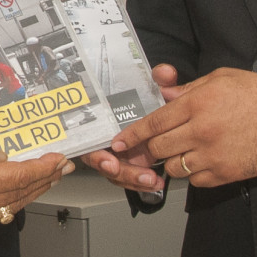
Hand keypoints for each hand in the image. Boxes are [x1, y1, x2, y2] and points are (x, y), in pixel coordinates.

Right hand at [0, 130, 69, 239]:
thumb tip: (0, 155)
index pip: (19, 175)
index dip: (42, 167)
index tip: (59, 158)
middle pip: (23, 192)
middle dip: (46, 177)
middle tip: (65, 166)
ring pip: (16, 205)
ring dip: (35, 190)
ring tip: (52, 177)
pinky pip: (2, 214)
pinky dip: (16, 200)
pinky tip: (23, 190)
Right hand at [83, 64, 174, 191]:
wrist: (159, 110)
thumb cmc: (148, 99)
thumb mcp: (156, 88)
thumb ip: (160, 80)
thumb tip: (164, 73)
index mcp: (105, 123)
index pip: (92, 143)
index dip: (99, 155)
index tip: (111, 159)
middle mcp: (107, 140)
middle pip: (104, 164)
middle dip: (120, 172)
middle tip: (135, 174)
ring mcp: (118, 155)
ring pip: (117, 175)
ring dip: (133, 180)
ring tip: (151, 180)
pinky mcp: (130, 165)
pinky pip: (129, 179)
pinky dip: (141, 182)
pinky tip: (156, 182)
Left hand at [105, 67, 256, 188]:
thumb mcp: (220, 79)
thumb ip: (188, 89)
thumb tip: (163, 95)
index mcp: (197, 104)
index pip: (154, 123)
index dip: (132, 135)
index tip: (118, 143)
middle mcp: (201, 131)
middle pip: (158, 148)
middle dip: (152, 148)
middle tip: (154, 146)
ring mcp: (213, 155)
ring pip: (173, 168)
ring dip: (172, 162)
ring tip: (183, 152)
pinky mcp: (225, 173)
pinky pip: (195, 181)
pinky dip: (192, 174)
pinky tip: (202, 161)